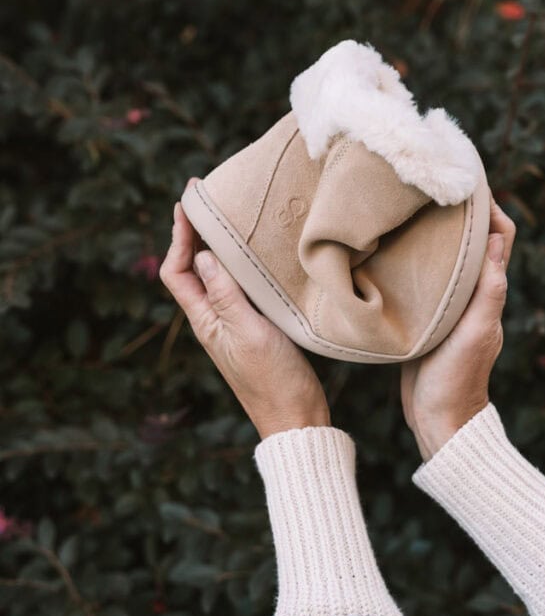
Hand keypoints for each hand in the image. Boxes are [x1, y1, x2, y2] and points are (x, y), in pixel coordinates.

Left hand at [159, 179, 330, 438]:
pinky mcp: (257, 326)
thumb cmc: (273, 379)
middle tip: (205, 199)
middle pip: (192, 269)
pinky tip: (257, 252)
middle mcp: (214, 319)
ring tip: (228, 216)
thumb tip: (200, 254)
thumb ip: (224, 294)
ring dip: (217, 246)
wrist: (297, 416)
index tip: (187, 204)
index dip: (178, 236)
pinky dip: (241, 264)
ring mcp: (235, 323)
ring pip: (217, 276)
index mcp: (204, 320)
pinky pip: (240, 287)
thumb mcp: (247, 332)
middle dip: (194, 234)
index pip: (176, 271)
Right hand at [401, 194, 515, 460]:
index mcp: (489, 293)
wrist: (438, 421)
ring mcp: (450, 305)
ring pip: (447, 256)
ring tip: (407, 206)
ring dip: (434, 232)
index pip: (499, 236)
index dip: (490, 205)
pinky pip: (424, 278)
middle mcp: (473, 293)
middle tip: (431, 182)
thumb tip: (496, 238)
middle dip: (458, 210)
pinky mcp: (426, 317)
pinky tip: (388, 247)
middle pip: (471, 240)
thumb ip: (488, 290)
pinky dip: (414, 258)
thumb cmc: (458, 379)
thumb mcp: (476, 332)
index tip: (469, 178)